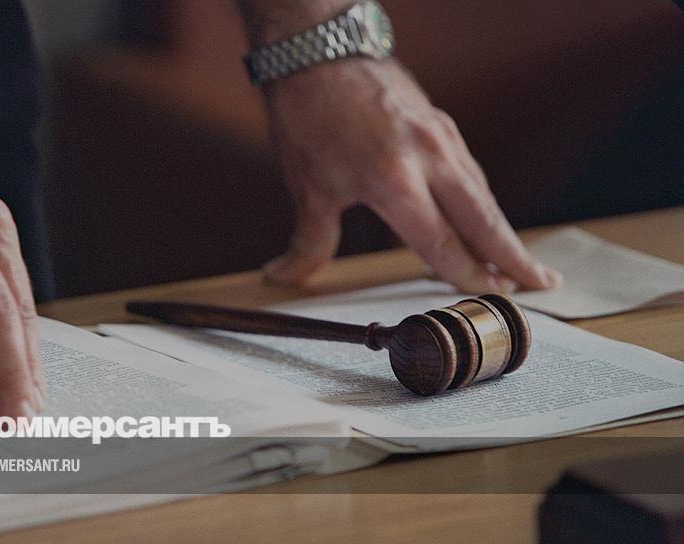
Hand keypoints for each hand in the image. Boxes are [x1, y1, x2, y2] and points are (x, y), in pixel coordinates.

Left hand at [261, 59, 560, 292]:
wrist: (319, 52)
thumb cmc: (309, 115)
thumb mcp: (307, 186)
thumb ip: (309, 242)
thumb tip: (286, 275)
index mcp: (395, 180)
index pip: (443, 242)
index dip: (467, 274)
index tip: (488, 294)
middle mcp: (429, 158)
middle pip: (484, 220)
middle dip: (514, 257)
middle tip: (540, 284)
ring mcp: (440, 137)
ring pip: (482, 195)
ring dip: (503, 230)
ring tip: (519, 260)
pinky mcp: (441, 123)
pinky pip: (471, 172)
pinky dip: (483, 201)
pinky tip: (484, 217)